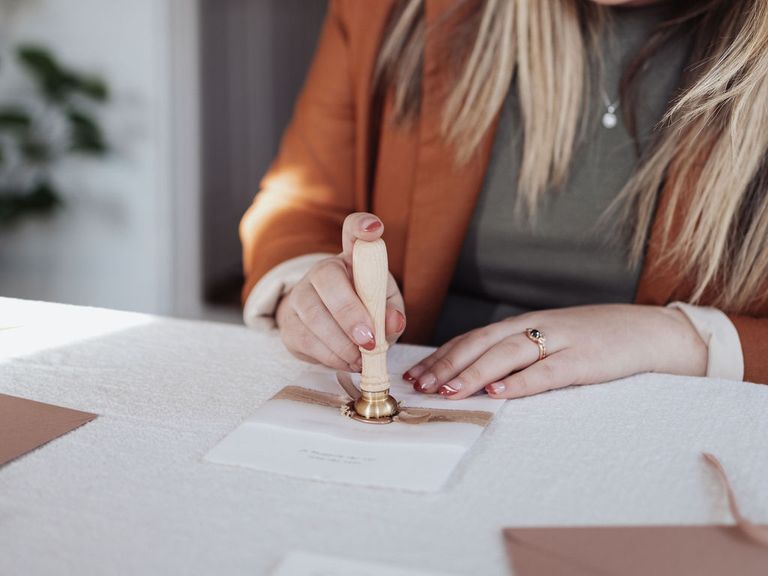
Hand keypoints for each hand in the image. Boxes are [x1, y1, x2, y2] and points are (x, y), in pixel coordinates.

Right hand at [276, 212, 405, 370]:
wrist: (331, 328)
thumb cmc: (364, 311)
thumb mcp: (384, 308)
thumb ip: (392, 312)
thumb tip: (393, 322)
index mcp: (351, 258)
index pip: (353, 231)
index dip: (362, 227)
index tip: (374, 229)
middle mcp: (321, 270)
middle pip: (327, 279)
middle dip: (350, 314)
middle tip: (370, 341)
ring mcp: (300, 295)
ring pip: (314, 316)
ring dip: (342, 343)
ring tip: (362, 358)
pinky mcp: (288, 323)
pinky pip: (306, 340)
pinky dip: (330, 356)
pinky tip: (347, 361)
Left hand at [403, 304, 706, 399]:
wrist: (650, 331)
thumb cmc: (595, 339)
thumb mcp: (551, 339)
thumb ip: (519, 353)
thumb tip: (480, 376)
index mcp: (525, 323)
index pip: (474, 338)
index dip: (443, 355)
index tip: (416, 375)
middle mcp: (536, 327)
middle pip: (483, 343)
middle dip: (447, 365)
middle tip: (420, 386)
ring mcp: (561, 341)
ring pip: (508, 354)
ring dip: (475, 373)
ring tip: (449, 391)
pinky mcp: (585, 359)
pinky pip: (547, 372)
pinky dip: (521, 382)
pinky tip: (499, 393)